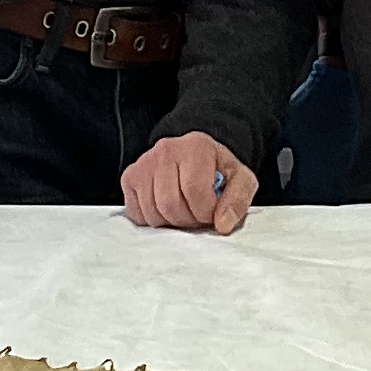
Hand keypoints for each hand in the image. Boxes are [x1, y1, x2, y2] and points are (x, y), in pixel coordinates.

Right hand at [122, 130, 260, 235]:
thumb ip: (238, 200)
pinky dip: (153, 220)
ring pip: (152, 212)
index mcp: (196, 147)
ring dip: (171, 223)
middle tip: (197, 215)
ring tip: (184, 211)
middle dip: (188, 220)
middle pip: (170, 204)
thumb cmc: (216, 169)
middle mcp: (166, 150)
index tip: (212, 213)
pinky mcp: (130, 177)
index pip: (195, 191)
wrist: (195, 156)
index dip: (206, 212)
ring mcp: (144, 163)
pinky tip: (166, 210)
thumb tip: (223, 224)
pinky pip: (137, 213)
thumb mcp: (240, 179)